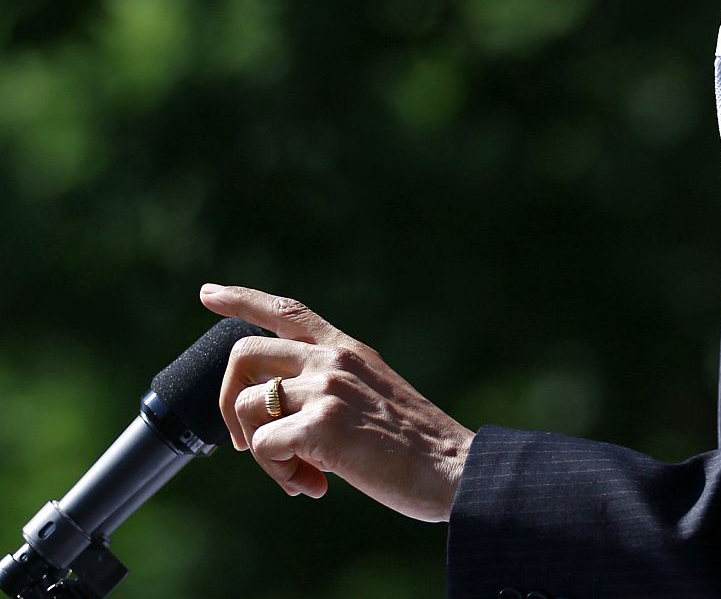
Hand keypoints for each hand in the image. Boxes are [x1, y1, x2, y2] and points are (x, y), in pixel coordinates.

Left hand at [200, 283, 474, 522]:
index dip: (242, 299)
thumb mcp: (372, 396)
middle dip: (229, 403)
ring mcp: (327, 389)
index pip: (287, 310)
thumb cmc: (416, 445)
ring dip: (261, 453)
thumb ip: (326, 392)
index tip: (208, 294)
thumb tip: (276, 425)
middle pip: (243, 354)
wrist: (453, 467)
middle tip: (246, 444)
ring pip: (248, 408)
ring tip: (301, 476)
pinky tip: (313, 485)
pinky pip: (263, 447)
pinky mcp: (322, 425)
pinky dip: (279, 474)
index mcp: (347, 350)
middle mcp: (333, 359)